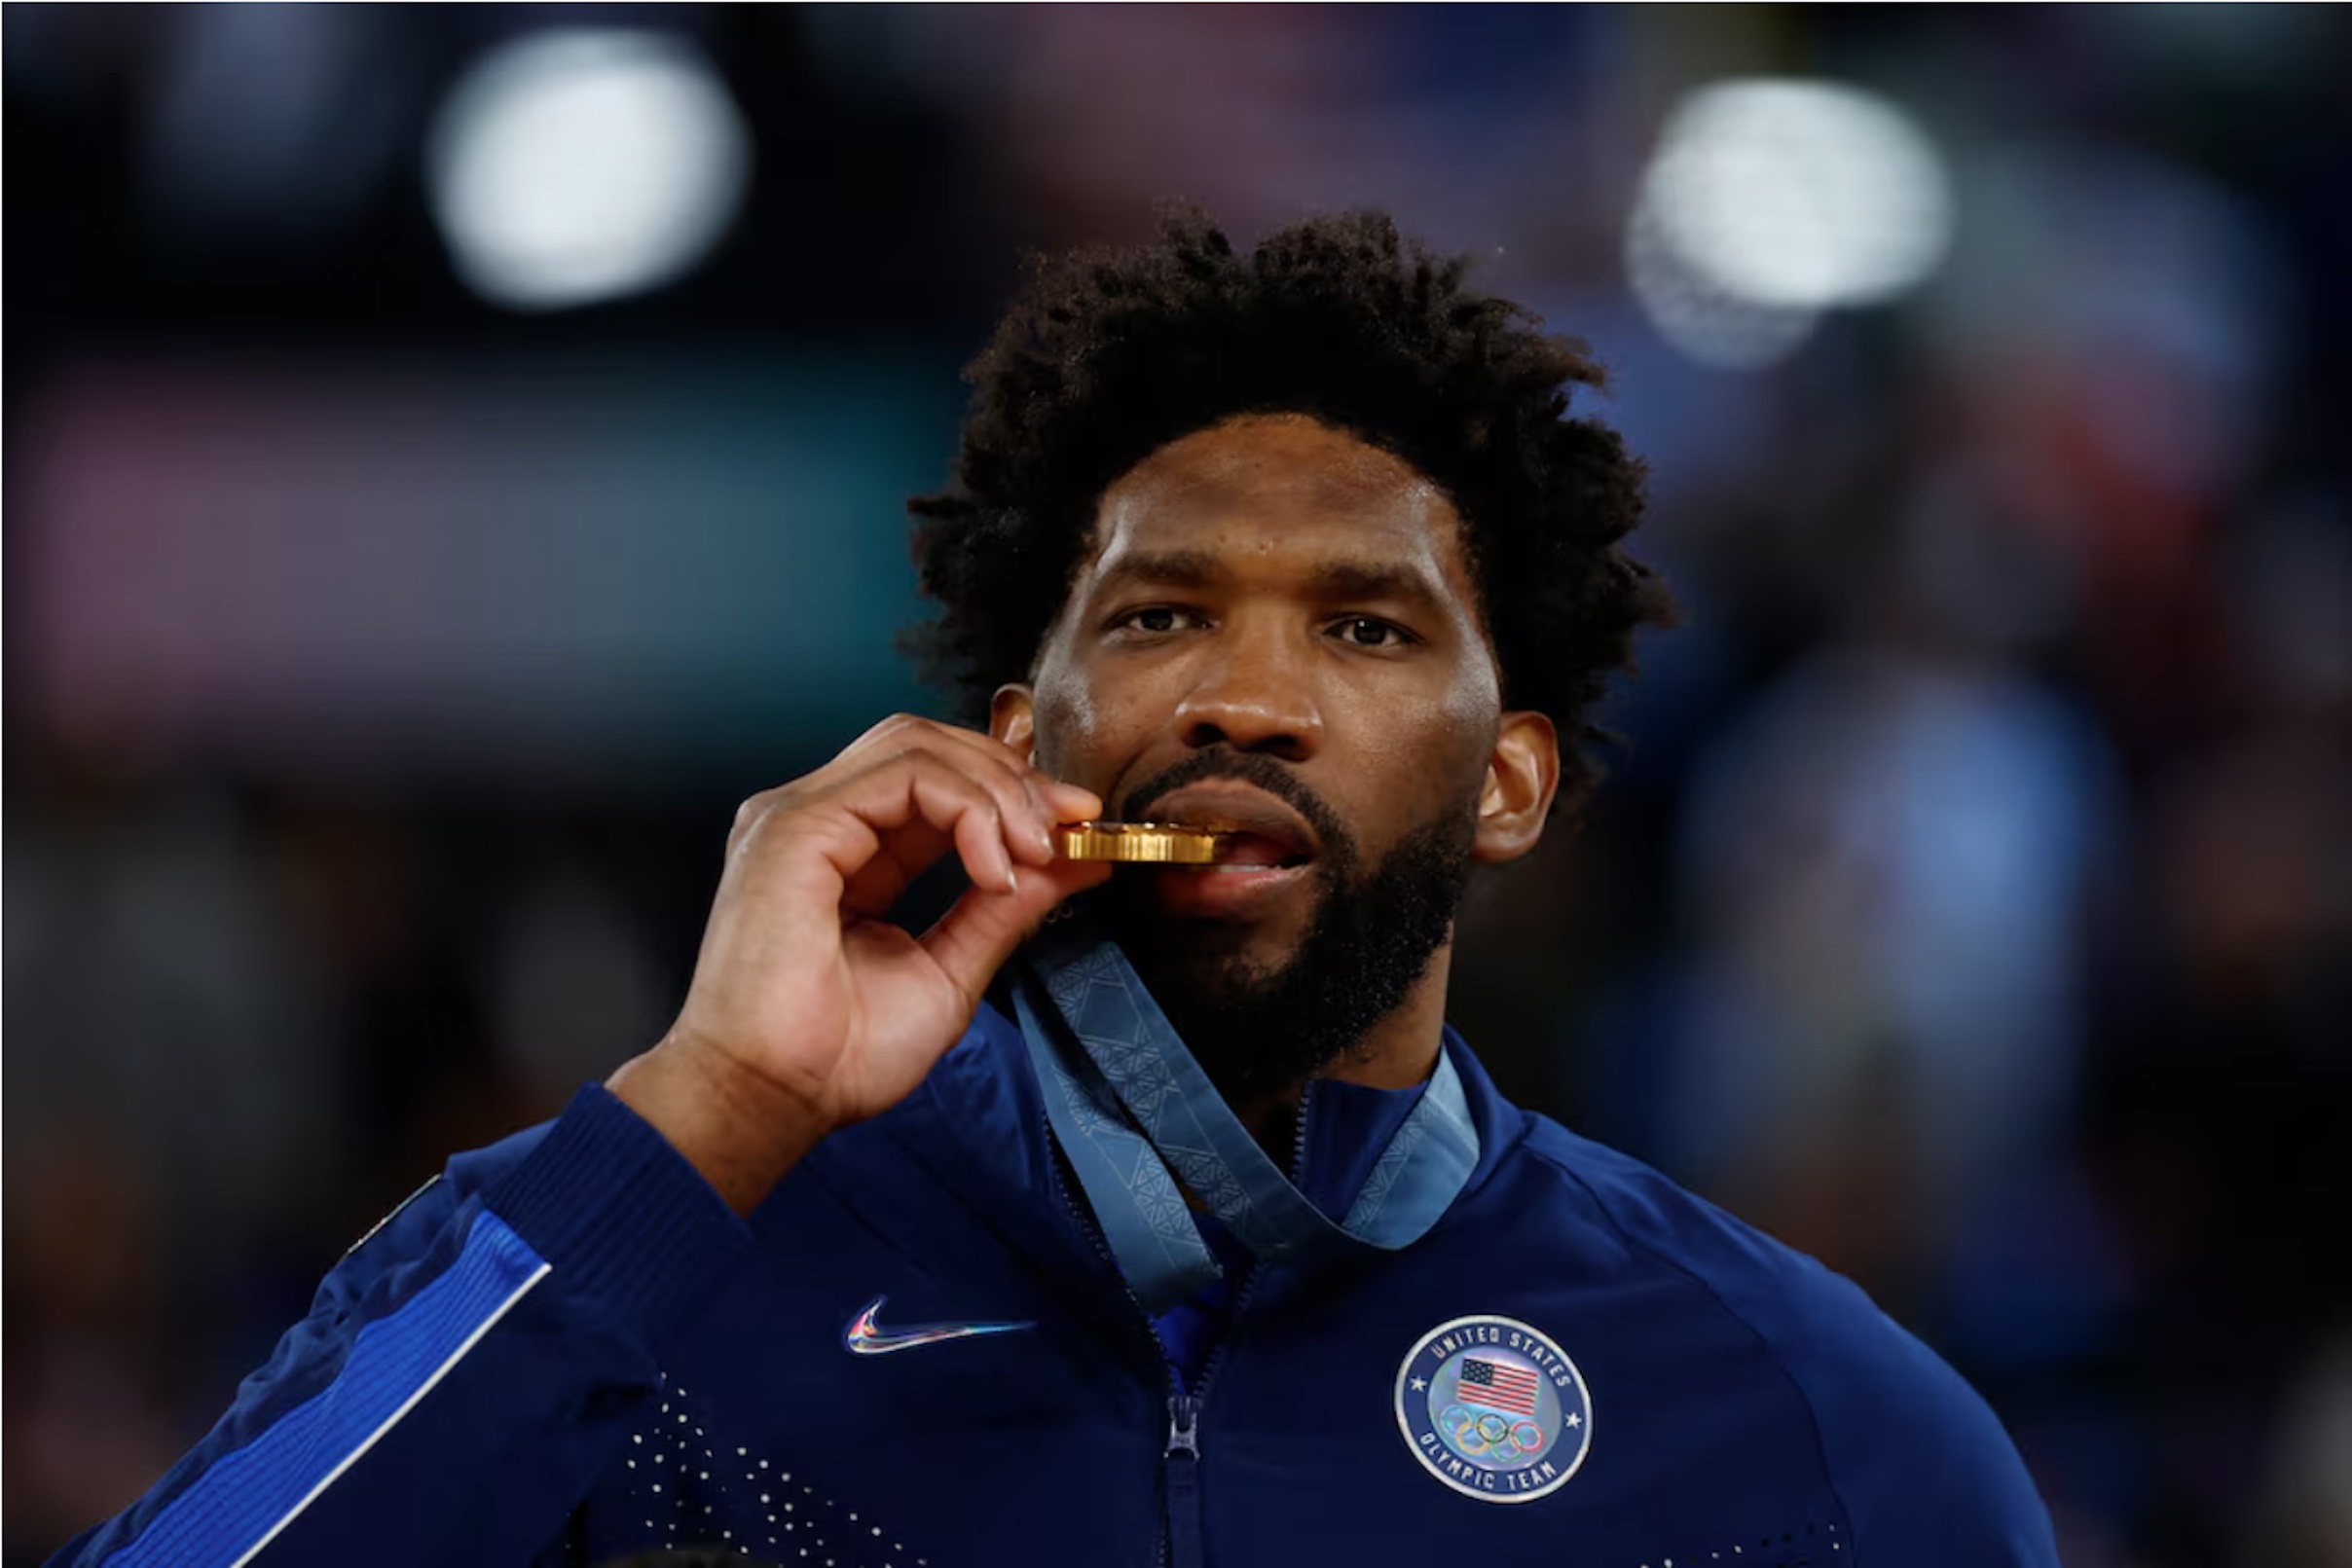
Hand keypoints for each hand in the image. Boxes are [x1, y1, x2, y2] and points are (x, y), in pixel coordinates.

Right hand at [610, 715, 1109, 1210]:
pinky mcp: (796, 826)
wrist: (776, 1100)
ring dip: (996, 788)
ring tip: (1033, 849)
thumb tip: (1076, 860)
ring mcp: (799, 816)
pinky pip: (903, 775)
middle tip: (1069, 823)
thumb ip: (1004, 908)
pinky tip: (995, 864)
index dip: (1010, 790)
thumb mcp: (951, 971)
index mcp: (845, 851)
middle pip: (926, 744)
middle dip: (1011, 776)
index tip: (1076, 826)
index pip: (932, 781)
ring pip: (917, 746)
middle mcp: (818, 821)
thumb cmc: (839, 1057)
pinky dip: (969, 808)